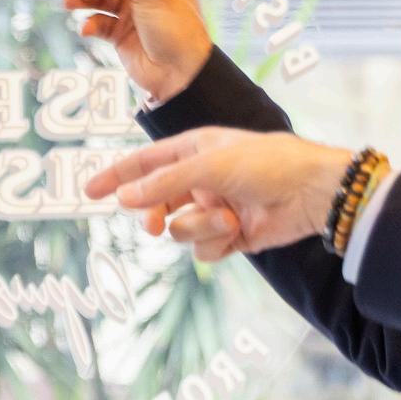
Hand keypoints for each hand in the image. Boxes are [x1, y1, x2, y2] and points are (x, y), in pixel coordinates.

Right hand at [83, 125, 353, 260]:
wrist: (311, 193)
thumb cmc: (266, 164)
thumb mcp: (208, 166)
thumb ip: (163, 184)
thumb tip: (125, 198)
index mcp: (194, 150)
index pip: (145, 163)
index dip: (117, 176)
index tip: (89, 191)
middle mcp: (201, 179)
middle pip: (156, 204)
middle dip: (155, 215)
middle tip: (152, 225)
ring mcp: (214, 208)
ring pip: (180, 230)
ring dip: (200, 228)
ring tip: (228, 219)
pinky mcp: (229, 236)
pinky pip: (203, 249)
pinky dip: (217, 243)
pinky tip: (238, 233)